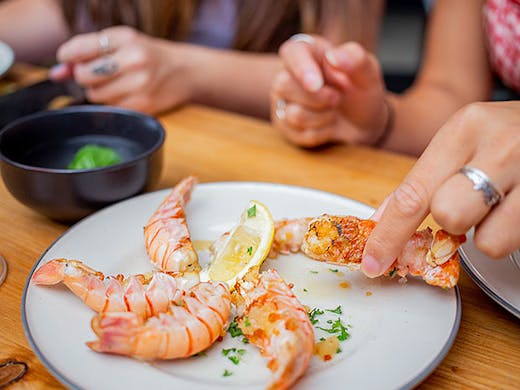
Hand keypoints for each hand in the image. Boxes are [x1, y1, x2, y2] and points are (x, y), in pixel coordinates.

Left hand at [49, 26, 196, 113]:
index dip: (68, 57)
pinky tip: (127, 94)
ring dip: (99, 91)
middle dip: (85, 76)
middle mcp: (134, 60)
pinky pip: (111, 108)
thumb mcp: (121, 42)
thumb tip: (56, 73)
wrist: (186, 72)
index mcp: (126, 38)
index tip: (69, 59)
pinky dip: (114, 103)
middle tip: (99, 72)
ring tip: (117, 83)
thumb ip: (87, 52)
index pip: (79, 49)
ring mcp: (140, 85)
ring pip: (95, 95)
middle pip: (84, 76)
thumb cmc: (150, 55)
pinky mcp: (144, 106)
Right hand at [271, 35, 388, 147]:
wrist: (363, 123)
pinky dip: (322, 132)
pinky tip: (328, 125)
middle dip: (318, 98)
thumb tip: (333, 57)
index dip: (301, 68)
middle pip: (284, 85)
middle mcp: (288, 75)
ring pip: (293, 114)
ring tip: (334, 110)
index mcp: (307, 52)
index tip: (316, 84)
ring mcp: (283, 102)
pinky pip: (299, 134)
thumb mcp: (368, 72)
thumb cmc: (361, 91)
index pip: (292, 52)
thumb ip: (356, 59)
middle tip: (338, 98)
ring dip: (324, 117)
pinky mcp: (285, 126)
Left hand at [362, 101, 519, 276]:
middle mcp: (499, 147)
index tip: (373, 261)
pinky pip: (516, 242)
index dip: (388, 235)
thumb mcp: (459, 142)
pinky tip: (516, 208)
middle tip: (468, 206)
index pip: (413, 194)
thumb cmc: (503, 135)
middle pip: (448, 216)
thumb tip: (380, 222)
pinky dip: (511, 232)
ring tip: (499, 205)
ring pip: (488, 242)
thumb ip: (421, 182)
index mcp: (464, 129)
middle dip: (451, 222)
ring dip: (487, 233)